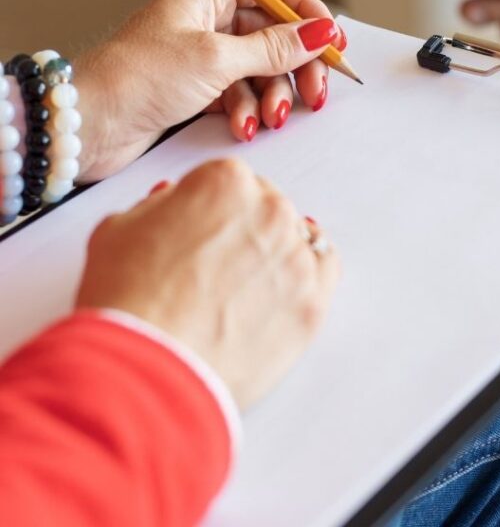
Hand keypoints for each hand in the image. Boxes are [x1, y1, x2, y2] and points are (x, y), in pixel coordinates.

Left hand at [75, 0, 341, 181]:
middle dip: (296, 64)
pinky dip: (247, 110)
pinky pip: (240, 92)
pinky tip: (243, 126)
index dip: (306, 10)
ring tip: (272, 117)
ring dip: (272, 94)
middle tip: (317, 92)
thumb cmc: (140, 78)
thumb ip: (276, 48)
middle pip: (273, 32)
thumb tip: (323, 32)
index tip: (331, 38)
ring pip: (260, 68)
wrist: (87, 125)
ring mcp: (202, 54)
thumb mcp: (218, 59)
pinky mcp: (196, 88)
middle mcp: (207, 18)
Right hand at [75, 158, 339, 409]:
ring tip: (242, 286)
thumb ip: (157, 206)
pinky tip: (288, 284)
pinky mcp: (314, 301)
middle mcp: (270, 209)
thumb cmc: (124, 302)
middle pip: (265, 207)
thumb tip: (174, 202)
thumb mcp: (119, 230)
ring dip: (274, 253)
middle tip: (214, 266)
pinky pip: (326, 270)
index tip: (196, 231)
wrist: (143, 372)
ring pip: (296, 238)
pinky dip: (310, 273)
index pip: (228, 181)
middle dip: (242, 230)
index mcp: (226, 181)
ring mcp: (297, 255)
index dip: (207, 208)